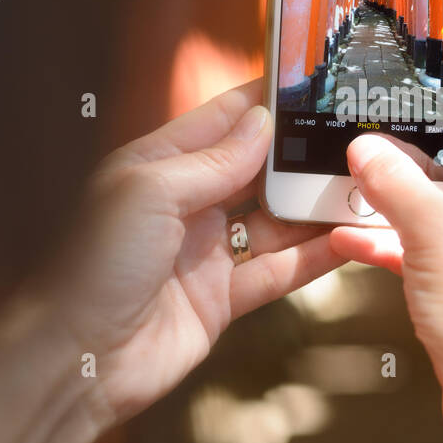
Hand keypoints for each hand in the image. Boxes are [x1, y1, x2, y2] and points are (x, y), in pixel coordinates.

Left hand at [44, 80, 344, 427]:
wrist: (75, 359)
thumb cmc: (94, 265)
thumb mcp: (150, 191)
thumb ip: (213, 160)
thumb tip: (264, 123)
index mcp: (159, 165)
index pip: (223, 119)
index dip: (267, 101)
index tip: (315, 83)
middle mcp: (187, 204)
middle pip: (258, 169)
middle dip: (303, 154)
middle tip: (356, 136)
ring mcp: (207, 252)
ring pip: (277, 220)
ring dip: (316, 206)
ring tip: (367, 186)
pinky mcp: (224, 298)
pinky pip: (279, 270)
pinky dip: (315, 257)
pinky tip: (350, 239)